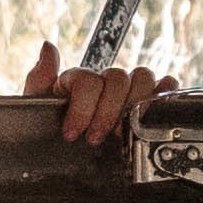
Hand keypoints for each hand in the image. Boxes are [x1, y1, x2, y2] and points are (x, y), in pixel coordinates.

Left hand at [26, 54, 165, 153]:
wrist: (62, 156)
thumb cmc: (52, 132)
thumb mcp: (36, 110)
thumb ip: (39, 79)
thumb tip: (49, 47)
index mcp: (80, 80)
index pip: (89, 79)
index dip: (82, 106)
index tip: (72, 133)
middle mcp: (106, 82)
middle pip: (119, 77)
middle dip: (108, 112)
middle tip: (95, 138)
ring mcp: (129, 91)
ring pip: (143, 78)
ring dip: (136, 104)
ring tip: (123, 133)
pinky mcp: (149, 103)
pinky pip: (166, 87)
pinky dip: (166, 95)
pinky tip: (155, 114)